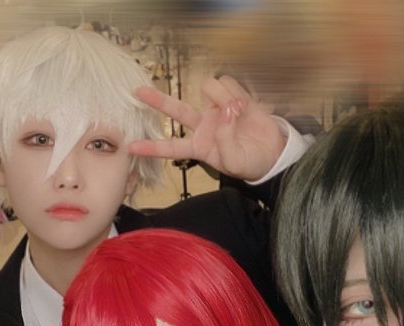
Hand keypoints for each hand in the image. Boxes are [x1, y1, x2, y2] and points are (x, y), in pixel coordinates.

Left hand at [128, 76, 285, 181]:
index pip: (171, 148)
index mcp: (200, 147)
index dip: (152, 148)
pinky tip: (245, 105)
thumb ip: (225, 140)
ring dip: (223, 97)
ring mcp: (216, 110)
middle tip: (137, 91)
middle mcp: (204, 125)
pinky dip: (236, 92)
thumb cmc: (251, 162)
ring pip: (209, 89)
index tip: (131, 147)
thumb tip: (227, 111)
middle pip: (175, 110)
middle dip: (157, 100)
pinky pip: (227, 84)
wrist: (272, 153)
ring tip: (239, 112)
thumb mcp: (234, 162)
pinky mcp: (232, 97)